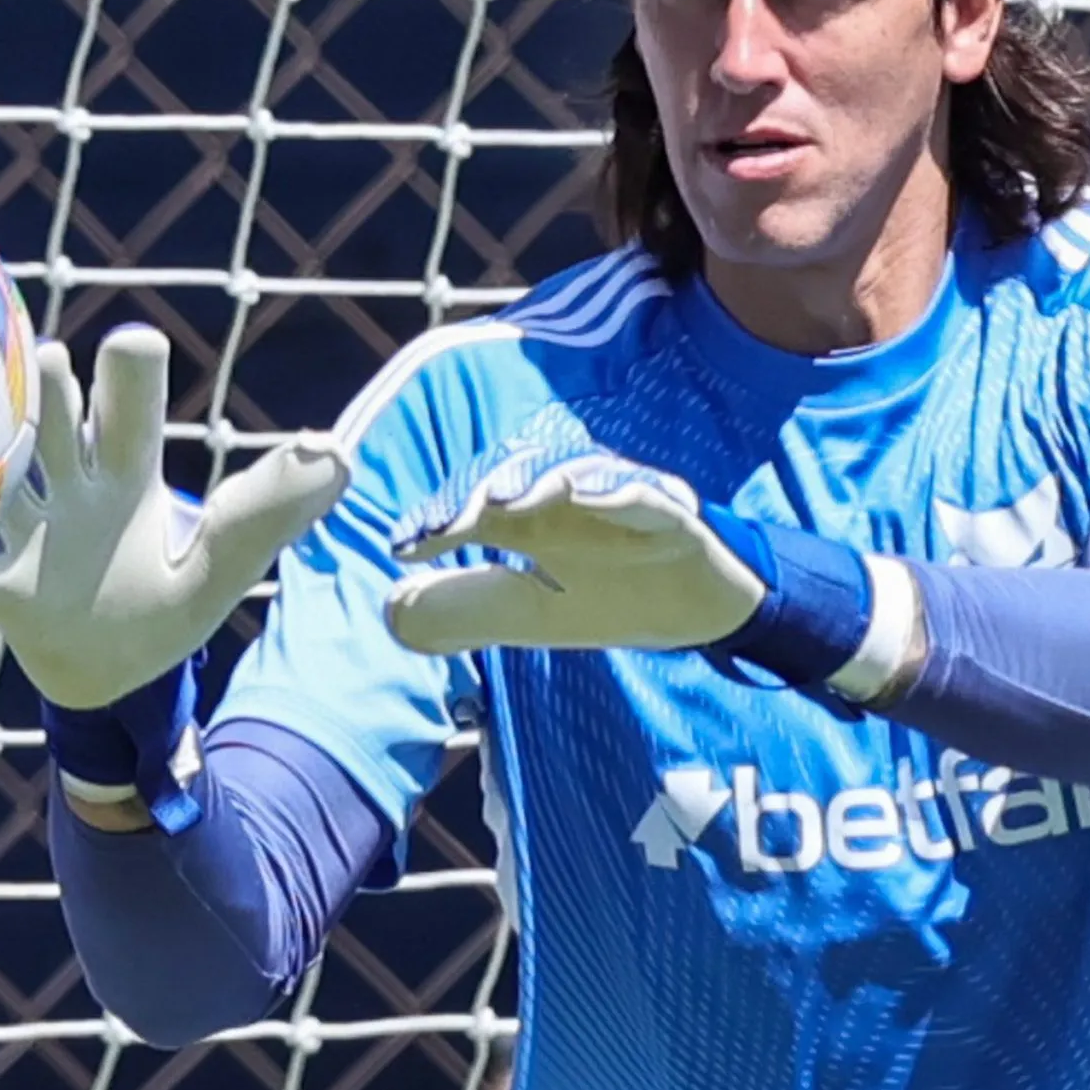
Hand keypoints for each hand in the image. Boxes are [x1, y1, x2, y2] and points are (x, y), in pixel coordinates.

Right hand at [0, 326, 351, 709]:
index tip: (133, 345)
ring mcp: (18, 534)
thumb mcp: (219, 569)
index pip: (129, 406)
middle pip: (51, 416)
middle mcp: (65, 487)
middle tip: (50, 360)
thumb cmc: (161, 610)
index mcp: (126, 475)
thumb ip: (267, 516)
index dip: (129, 373)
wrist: (100, 679)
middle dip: (49, 386)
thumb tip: (340, 454)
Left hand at [383, 443, 765, 655]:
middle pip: (513, 475)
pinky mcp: (666, 510)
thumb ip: (465, 611)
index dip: (437, 519)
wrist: (696, 610)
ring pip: (570, 472)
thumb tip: (393, 609)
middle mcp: (562, 498)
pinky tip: (584, 494)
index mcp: (525, 519)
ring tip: (503, 500)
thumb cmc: (605, 597)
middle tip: (446, 523)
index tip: (406, 545)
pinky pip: (639, 491)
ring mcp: (614, 498)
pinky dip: (613, 488)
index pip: (471, 506)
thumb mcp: (527, 616)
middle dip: (476, 492)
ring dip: (533, 480)